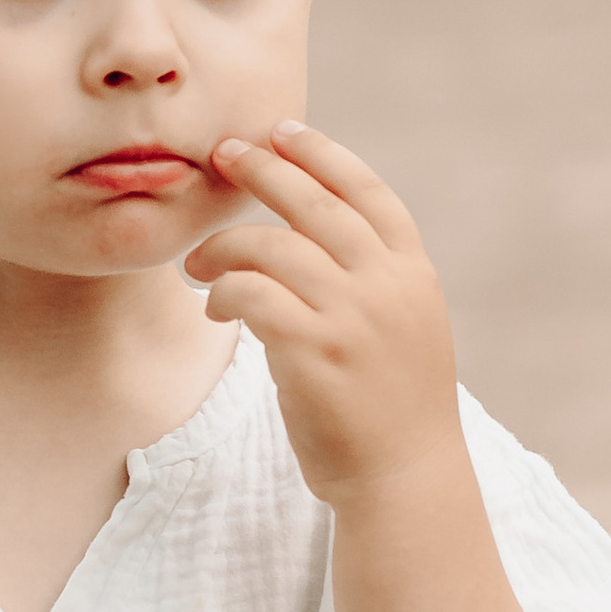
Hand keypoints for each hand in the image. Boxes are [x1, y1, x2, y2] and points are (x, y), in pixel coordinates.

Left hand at [186, 122, 462, 506]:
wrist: (405, 479)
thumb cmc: (392, 408)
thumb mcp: (405, 328)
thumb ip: (373, 278)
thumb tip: (310, 232)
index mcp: (412, 273)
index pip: (367, 191)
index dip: (322, 154)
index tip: (282, 131)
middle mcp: (388, 285)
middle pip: (314, 204)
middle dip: (263, 170)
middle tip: (222, 156)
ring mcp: (353, 318)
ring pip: (273, 247)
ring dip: (225, 247)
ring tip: (198, 264)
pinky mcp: (315, 353)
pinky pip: (252, 295)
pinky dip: (223, 293)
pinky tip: (213, 309)